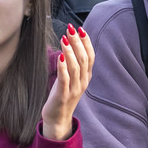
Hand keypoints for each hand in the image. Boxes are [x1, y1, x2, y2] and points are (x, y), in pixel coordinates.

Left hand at [41, 25, 93, 139]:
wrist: (57, 118)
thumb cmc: (62, 95)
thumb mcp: (71, 79)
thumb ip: (74, 65)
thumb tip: (71, 44)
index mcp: (86, 76)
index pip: (90, 55)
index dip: (86, 42)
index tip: (80, 29)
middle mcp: (83, 82)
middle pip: (83, 58)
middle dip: (77, 42)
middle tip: (71, 29)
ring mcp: (74, 89)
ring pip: (75, 67)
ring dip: (70, 51)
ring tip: (65, 39)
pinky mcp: (63, 96)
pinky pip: (65, 79)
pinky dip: (63, 67)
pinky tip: (60, 56)